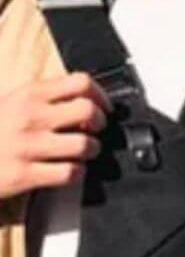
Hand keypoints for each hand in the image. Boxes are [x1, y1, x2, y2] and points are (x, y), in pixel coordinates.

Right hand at [0, 73, 110, 199]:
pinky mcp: (24, 174)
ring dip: (91, 150)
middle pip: (88, 111)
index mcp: (28, 95)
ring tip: (83, 152)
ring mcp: (27, 146)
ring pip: (84, 144)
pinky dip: (77, 172)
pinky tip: (69, 169)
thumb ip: (43, 96)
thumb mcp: (10, 101)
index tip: (102, 105)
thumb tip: (83, 94)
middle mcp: (29, 117)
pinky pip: (70, 172)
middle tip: (94, 130)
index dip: (100, 95)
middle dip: (99, 122)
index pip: (80, 82)